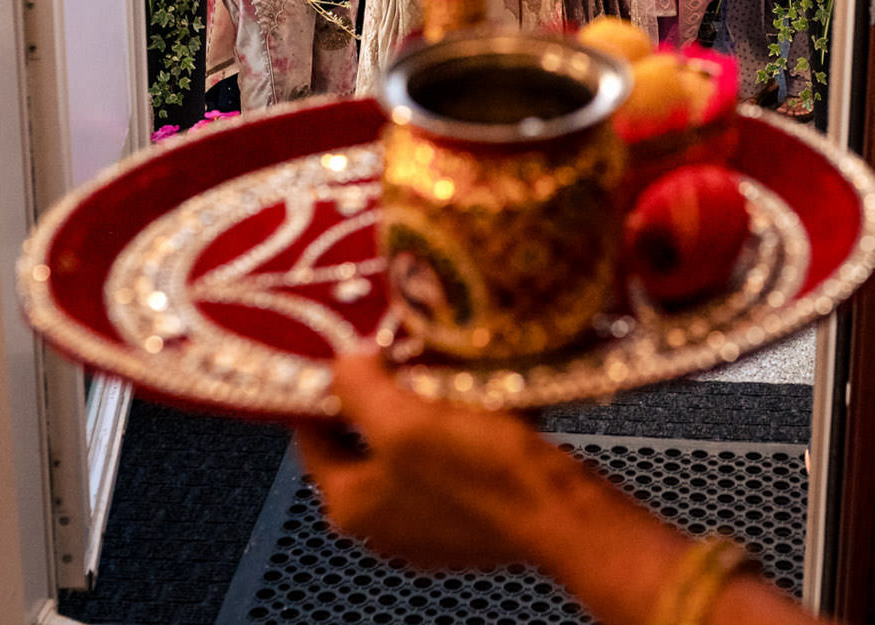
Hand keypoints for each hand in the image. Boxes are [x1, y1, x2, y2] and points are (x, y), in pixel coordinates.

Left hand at [299, 353, 586, 571]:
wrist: (562, 515)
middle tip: (394, 351)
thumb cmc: (484, 475)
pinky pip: (445, 461)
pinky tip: (474, 403)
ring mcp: (424, 523)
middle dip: (377, 394)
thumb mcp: (405, 422)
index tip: (338, 350)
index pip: (311, 436)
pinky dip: (453, 429)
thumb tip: (342, 363)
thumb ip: (358, 389)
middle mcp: (381, 522)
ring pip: (406, 448)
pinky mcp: (464, 516)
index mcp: (351, 504)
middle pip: (363, 440)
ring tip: (437, 370)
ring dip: (419, 409)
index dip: (321, 389)